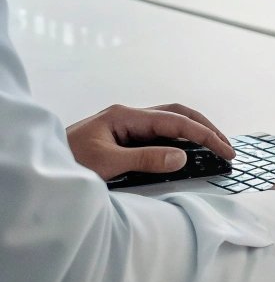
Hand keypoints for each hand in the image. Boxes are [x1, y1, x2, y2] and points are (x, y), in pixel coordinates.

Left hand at [66, 103, 236, 180]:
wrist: (40, 169)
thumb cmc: (66, 163)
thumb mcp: (106, 164)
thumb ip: (146, 159)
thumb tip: (182, 156)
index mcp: (124, 116)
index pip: (174, 121)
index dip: (203, 134)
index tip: (224, 150)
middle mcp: (128, 116)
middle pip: (177, 113)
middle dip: (205, 127)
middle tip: (227, 148)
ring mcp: (125, 126)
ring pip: (169, 122)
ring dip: (194, 133)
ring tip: (215, 147)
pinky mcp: (123, 138)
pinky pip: (158, 135)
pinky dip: (178, 141)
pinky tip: (187, 152)